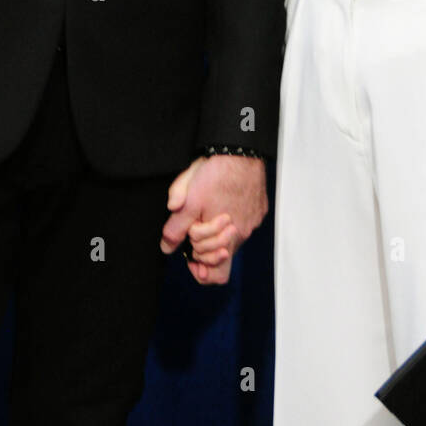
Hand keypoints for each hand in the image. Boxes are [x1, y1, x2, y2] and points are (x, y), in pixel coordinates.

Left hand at [160, 154, 267, 285]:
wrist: (240, 150)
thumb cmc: (216, 174)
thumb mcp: (187, 202)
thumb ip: (176, 228)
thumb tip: (167, 247)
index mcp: (226, 238)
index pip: (217, 275)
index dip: (200, 268)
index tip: (190, 256)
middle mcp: (243, 233)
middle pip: (224, 255)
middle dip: (206, 247)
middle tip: (195, 228)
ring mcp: (253, 220)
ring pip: (233, 237)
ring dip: (218, 231)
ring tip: (208, 209)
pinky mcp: (258, 208)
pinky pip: (244, 221)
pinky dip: (231, 217)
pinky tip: (222, 199)